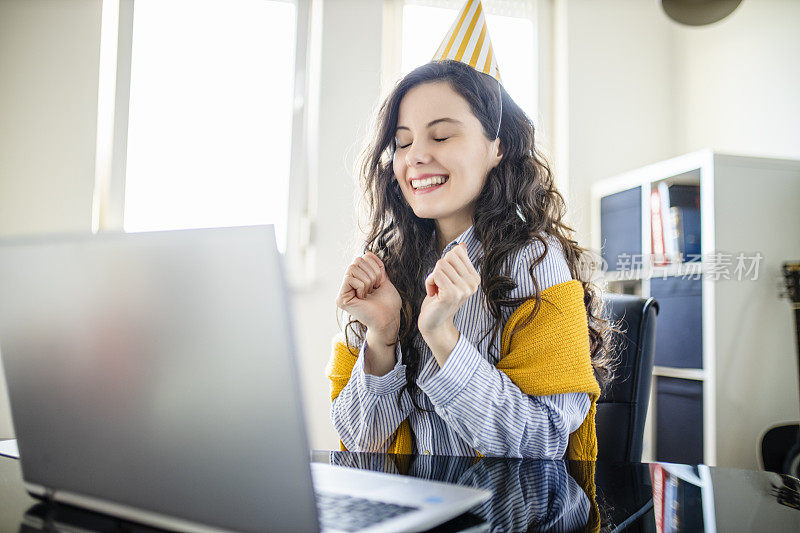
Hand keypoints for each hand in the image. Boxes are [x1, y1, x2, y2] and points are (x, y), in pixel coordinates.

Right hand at [336, 252, 401, 344]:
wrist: (389, 318)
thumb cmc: (388, 303)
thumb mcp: (383, 279)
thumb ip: (376, 266)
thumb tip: (367, 253)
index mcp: (357, 279)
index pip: (361, 258)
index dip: (374, 267)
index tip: (378, 283)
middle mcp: (348, 285)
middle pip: (356, 261)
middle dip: (371, 273)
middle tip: (373, 288)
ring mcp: (343, 292)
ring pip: (353, 268)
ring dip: (367, 281)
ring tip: (368, 294)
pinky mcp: (341, 298)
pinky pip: (350, 279)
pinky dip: (361, 287)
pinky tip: (362, 298)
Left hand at [418, 244, 480, 360]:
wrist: (434, 323)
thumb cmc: (440, 299)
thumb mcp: (450, 278)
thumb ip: (457, 262)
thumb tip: (461, 245)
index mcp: (475, 278)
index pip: (457, 251)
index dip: (446, 263)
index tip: (446, 279)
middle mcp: (472, 284)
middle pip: (449, 256)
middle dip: (438, 269)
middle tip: (440, 285)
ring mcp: (463, 289)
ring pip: (440, 264)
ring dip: (432, 277)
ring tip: (437, 291)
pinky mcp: (451, 294)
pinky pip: (435, 274)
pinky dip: (429, 283)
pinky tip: (434, 295)